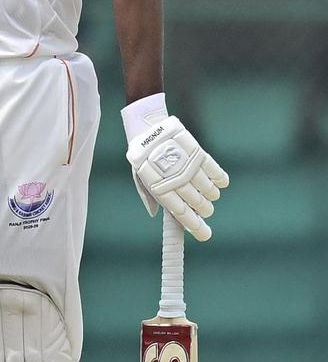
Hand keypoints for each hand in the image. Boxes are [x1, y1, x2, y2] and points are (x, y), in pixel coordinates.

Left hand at [125, 114, 228, 241]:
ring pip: (209, 191)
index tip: (205, 235)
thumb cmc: (143, 155)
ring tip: (208, 194)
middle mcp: (177, 180)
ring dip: (211, 196)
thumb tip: (159, 215)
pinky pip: (216, 172)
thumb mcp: (140, 177)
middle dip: (204, 210)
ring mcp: (189, 167)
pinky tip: (219, 183)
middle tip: (204, 208)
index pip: (183, 215)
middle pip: (199, 205)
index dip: (196, 227)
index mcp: (160, 188)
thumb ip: (151, 196)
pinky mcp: (199, 154)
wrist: (147, 127)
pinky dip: (220, 180)